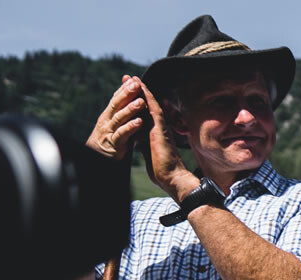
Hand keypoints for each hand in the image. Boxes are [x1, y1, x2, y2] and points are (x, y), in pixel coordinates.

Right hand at [89, 75, 148, 160]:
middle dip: (127, 94)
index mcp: (109, 114)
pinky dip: (130, 128)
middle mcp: (107, 120)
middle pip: (117, 105)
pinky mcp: (114, 144)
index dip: (124, 89)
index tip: (134, 80)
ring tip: (141, 102)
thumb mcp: (115, 119)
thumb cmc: (109, 136)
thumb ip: (122, 105)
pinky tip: (139, 122)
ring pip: (119, 118)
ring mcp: (110, 131)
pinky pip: (122, 134)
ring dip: (130, 109)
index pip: (116, 98)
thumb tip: (127, 86)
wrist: (97, 156)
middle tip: (137, 85)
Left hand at [136, 80, 197, 201]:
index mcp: (154, 133)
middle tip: (128, 78)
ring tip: (132, 77)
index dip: (136, 102)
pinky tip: (141, 86)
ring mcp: (161, 127)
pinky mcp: (161, 129)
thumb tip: (138, 139)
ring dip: (141, 90)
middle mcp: (158, 127)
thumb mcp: (149, 153)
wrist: (172, 179)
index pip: (143, 114)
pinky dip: (147, 96)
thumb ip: (144, 143)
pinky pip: (153, 109)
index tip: (128, 91)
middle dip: (137, 92)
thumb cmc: (163, 172)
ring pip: (150, 104)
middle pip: (146, 106)